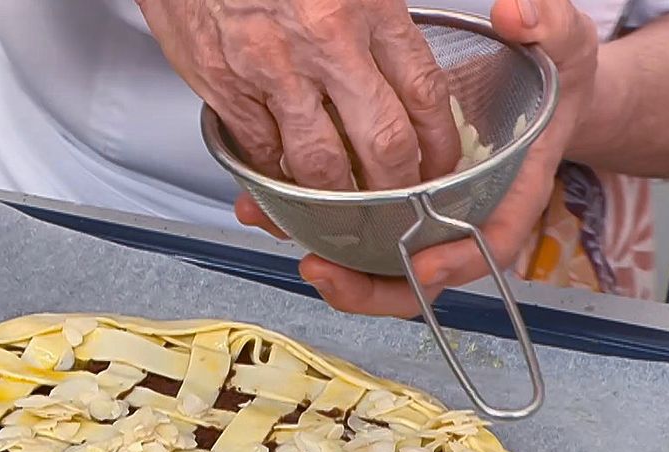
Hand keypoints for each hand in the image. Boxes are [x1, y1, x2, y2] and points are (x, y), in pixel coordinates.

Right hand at [136, 0, 462, 189]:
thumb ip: (379, 15)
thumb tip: (403, 62)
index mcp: (368, 6)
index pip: (425, 93)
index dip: (439, 145)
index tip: (439, 167)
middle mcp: (327, 43)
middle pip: (383, 143)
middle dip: (396, 189)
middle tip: (398, 207)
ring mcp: (275, 74)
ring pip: (321, 165)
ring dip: (336, 200)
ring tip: (344, 213)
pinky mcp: (228, 92)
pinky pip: (262, 158)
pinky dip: (276, 184)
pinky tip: (287, 190)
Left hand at [235, 0, 599, 316]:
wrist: (534, 80)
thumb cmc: (548, 70)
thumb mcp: (561, 44)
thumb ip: (546, 28)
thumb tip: (516, 16)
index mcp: (511, 194)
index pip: (489, 245)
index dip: (458, 261)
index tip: (423, 265)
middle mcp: (462, 217)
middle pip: (419, 277)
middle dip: (370, 286)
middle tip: (323, 270)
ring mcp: (422, 217)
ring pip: (377, 264)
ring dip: (330, 265)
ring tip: (286, 243)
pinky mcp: (387, 203)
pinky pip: (353, 230)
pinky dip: (309, 225)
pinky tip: (267, 208)